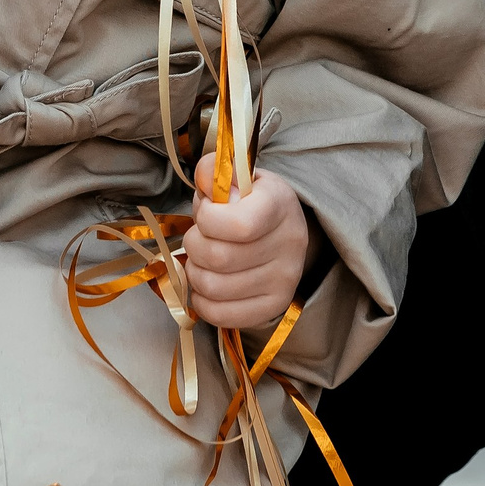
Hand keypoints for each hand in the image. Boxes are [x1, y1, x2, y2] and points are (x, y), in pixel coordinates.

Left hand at [183, 168, 316, 327]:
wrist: (279, 229)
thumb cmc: (248, 200)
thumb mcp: (234, 177)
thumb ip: (214, 170)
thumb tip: (205, 182)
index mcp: (280, 204)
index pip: (238, 225)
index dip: (207, 219)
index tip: (206, 211)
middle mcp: (290, 244)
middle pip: (219, 258)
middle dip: (194, 245)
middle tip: (198, 237)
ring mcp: (284, 280)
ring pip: (214, 288)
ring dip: (195, 272)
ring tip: (203, 259)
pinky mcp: (273, 307)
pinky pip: (221, 315)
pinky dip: (202, 301)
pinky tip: (207, 283)